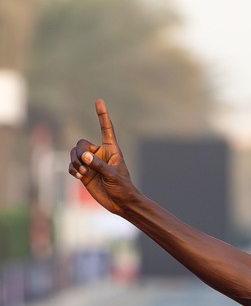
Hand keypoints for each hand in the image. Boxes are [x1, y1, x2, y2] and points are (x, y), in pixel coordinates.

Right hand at [68, 99, 135, 215]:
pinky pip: (72, 165)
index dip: (102, 115)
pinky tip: (79, 176)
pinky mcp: (85, 173)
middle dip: (79, 153)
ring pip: (74, 153)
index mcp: (111, 149)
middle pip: (81, 143)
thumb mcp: (113, 176)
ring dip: (75, 162)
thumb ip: (98, 165)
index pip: (106, 129)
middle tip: (85, 165)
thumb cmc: (123, 189)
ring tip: (83, 173)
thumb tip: (84, 156)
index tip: (99, 101)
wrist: (121, 204)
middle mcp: (99, 154)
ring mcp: (91, 163)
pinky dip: (72, 168)